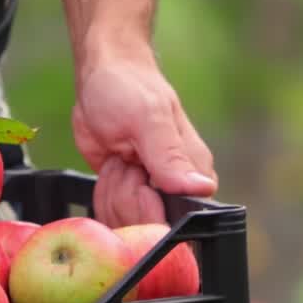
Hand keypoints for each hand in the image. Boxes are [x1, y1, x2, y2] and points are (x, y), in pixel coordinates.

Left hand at [71, 46, 216, 227]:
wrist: (103, 76)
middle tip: (123, 160)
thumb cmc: (129, 88)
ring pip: (125, 222)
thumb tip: (200, 189)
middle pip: (148, 226)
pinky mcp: (124, 195)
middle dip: (125, 196)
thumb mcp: (147, 119)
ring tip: (118, 156)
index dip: (152, 208)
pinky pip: (111, 214)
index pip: (182, 219)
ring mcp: (148, 193)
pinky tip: (109, 165)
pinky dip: (102, 193)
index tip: (138, 177)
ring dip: (111, 190)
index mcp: (193, 172)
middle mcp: (174, 188)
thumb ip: (170, 156)